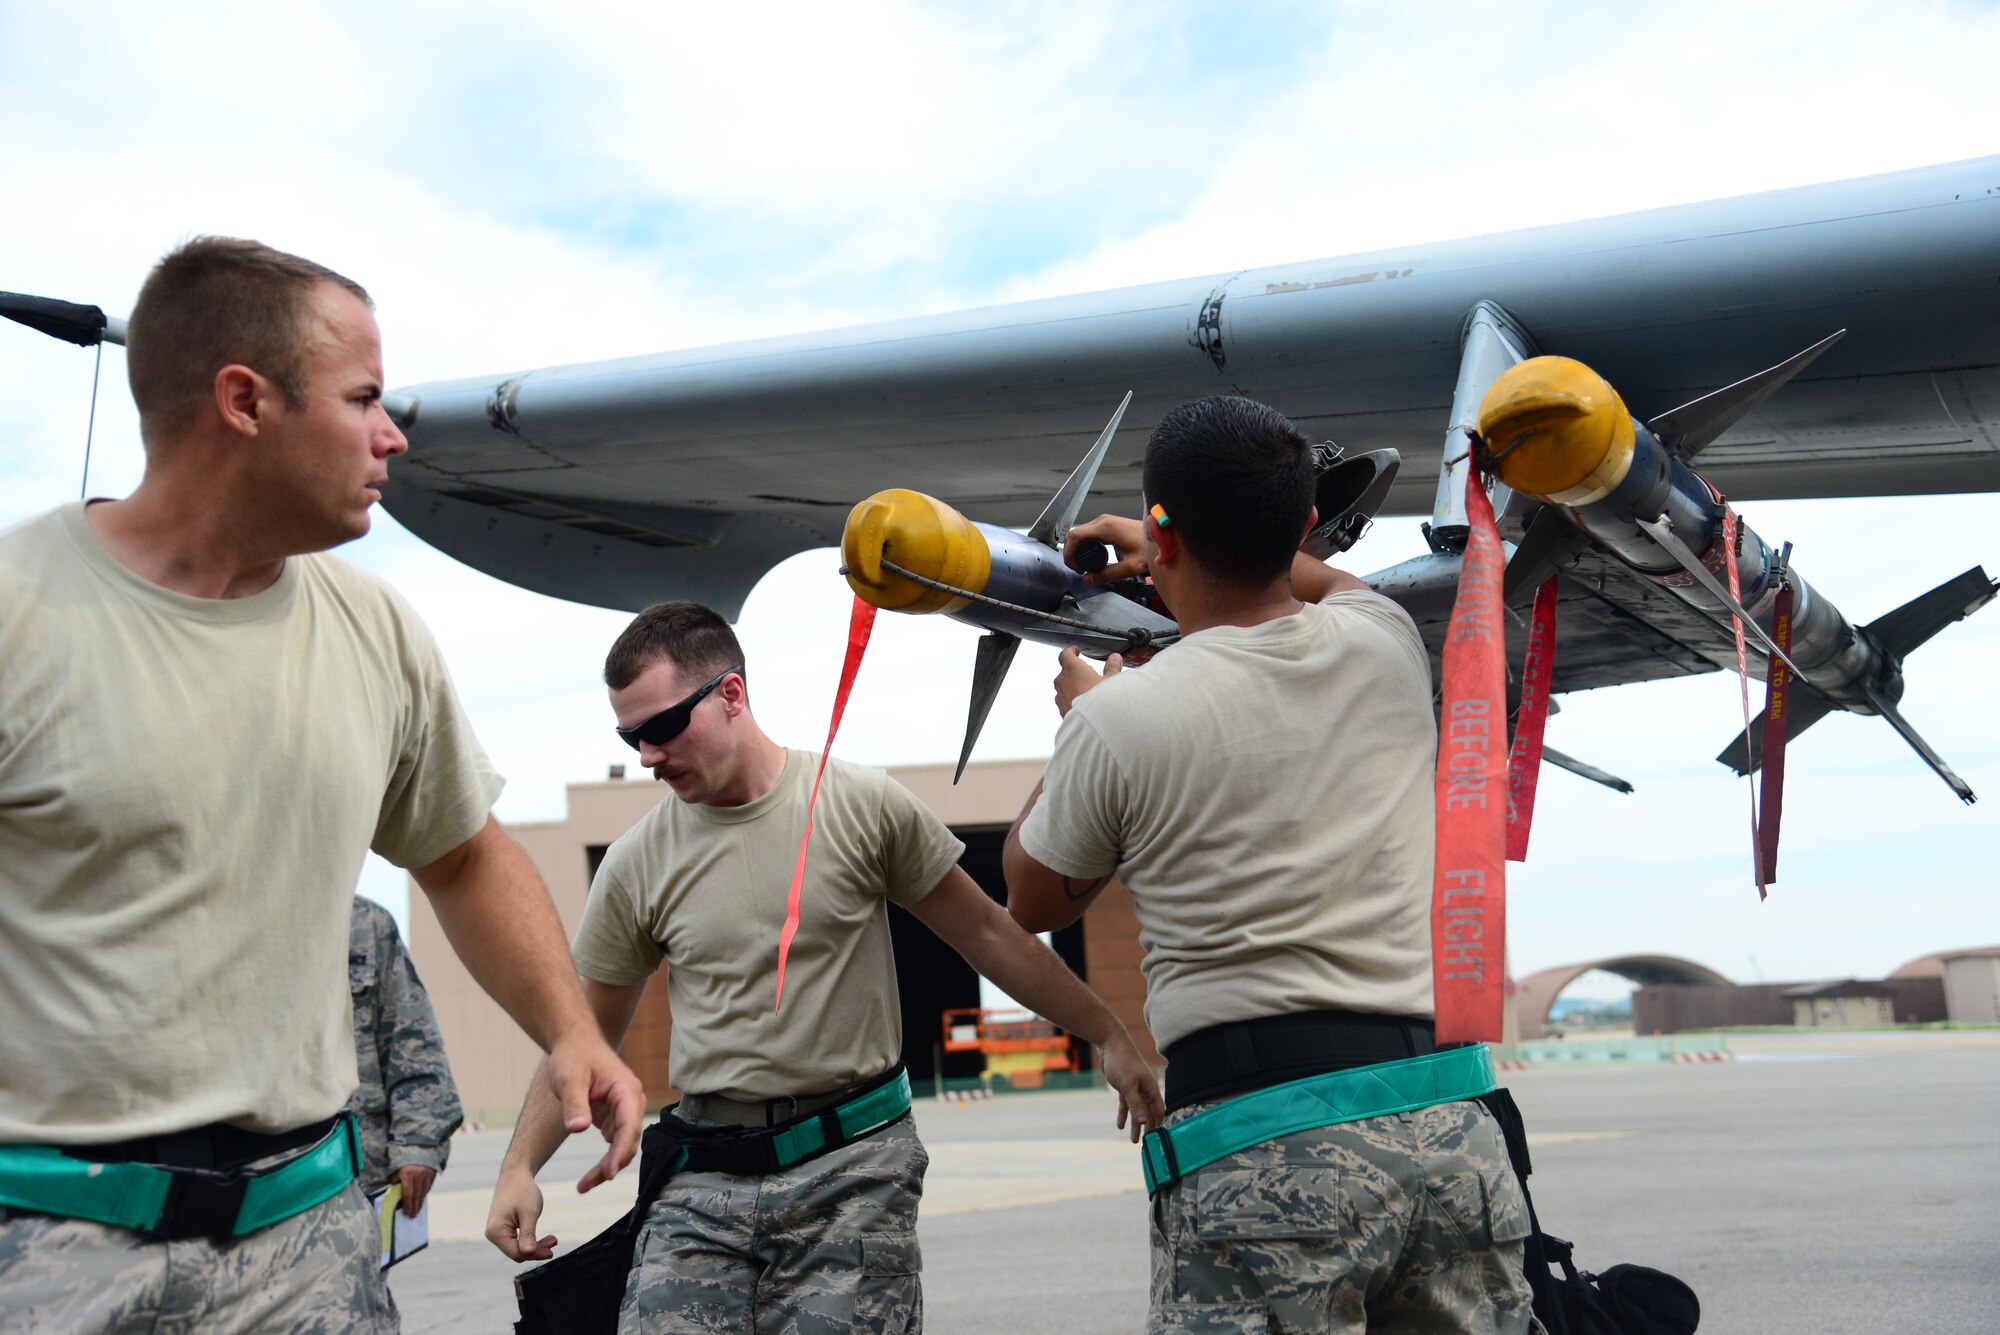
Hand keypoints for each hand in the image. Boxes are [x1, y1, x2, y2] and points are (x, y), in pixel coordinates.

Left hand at [393, 1163, 436, 1217]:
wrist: (419, 1146)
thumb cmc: (404, 1158)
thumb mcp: (397, 1168)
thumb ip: (396, 1179)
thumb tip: (395, 1190)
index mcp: (408, 1175)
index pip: (408, 1194)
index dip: (407, 1205)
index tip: (406, 1213)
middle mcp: (419, 1176)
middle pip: (417, 1196)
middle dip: (414, 1207)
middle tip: (412, 1216)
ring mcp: (427, 1175)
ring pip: (424, 1193)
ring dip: (420, 1203)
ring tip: (417, 1211)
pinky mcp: (433, 1173)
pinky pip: (429, 1187)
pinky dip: (425, 1194)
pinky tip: (422, 1199)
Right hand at [485, 1166, 555, 1261]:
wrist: (515, 1174)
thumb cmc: (522, 1191)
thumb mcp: (529, 1213)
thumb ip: (528, 1234)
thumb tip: (528, 1253)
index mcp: (496, 1231)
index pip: (516, 1253)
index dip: (534, 1254)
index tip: (551, 1252)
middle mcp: (492, 1234)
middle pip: (516, 1252)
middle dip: (536, 1250)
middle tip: (554, 1242)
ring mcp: (496, 1232)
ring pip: (517, 1248)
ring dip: (534, 1246)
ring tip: (552, 1239)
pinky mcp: (502, 1229)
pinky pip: (515, 1241)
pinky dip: (529, 1240)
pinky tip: (543, 1238)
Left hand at [545, 1028, 644, 1192]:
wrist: (574, 1042)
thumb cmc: (573, 1056)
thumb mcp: (569, 1079)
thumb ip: (575, 1104)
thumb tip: (578, 1129)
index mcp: (627, 1090)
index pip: (630, 1127)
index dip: (620, 1152)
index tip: (607, 1174)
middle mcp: (631, 1101)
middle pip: (629, 1140)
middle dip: (612, 1165)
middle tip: (587, 1185)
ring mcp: (624, 1109)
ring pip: (623, 1145)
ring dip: (608, 1165)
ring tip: (584, 1185)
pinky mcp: (615, 1115)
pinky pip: (615, 1141)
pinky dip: (605, 1158)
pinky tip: (591, 1173)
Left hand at [1055, 645, 1121, 716]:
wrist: (1092, 727)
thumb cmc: (1100, 701)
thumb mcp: (1112, 681)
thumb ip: (1112, 667)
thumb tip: (1115, 658)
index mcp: (1072, 669)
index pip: (1065, 654)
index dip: (1071, 651)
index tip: (1075, 651)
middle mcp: (1062, 681)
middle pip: (1066, 672)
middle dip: (1076, 672)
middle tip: (1089, 674)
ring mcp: (1060, 697)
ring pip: (1065, 688)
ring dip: (1074, 687)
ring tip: (1090, 693)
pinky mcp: (1061, 711)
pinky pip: (1066, 702)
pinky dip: (1074, 700)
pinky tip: (1087, 706)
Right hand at [1066, 513, 1148, 584]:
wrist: (1162, 537)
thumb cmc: (1150, 548)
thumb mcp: (1129, 567)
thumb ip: (1107, 575)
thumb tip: (1088, 580)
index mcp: (1106, 528)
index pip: (1075, 536)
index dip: (1069, 553)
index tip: (1075, 567)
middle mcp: (1103, 521)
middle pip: (1075, 534)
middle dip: (1072, 553)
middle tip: (1079, 570)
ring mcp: (1105, 521)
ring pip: (1081, 534)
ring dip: (1078, 550)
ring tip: (1085, 566)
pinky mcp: (1109, 524)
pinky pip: (1089, 534)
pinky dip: (1086, 546)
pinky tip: (1092, 558)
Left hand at [1098, 1031, 1164, 1143]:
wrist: (1110, 1044)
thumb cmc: (1122, 1062)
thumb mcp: (1128, 1085)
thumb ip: (1136, 1104)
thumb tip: (1145, 1122)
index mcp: (1151, 1089)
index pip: (1159, 1110)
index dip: (1159, 1124)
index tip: (1158, 1139)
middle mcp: (1145, 1089)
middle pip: (1149, 1113)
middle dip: (1148, 1128)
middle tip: (1146, 1144)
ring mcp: (1134, 1088)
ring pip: (1137, 1110)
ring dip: (1135, 1124)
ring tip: (1133, 1140)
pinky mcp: (1124, 1086)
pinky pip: (1126, 1104)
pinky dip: (1124, 1114)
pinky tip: (1120, 1125)